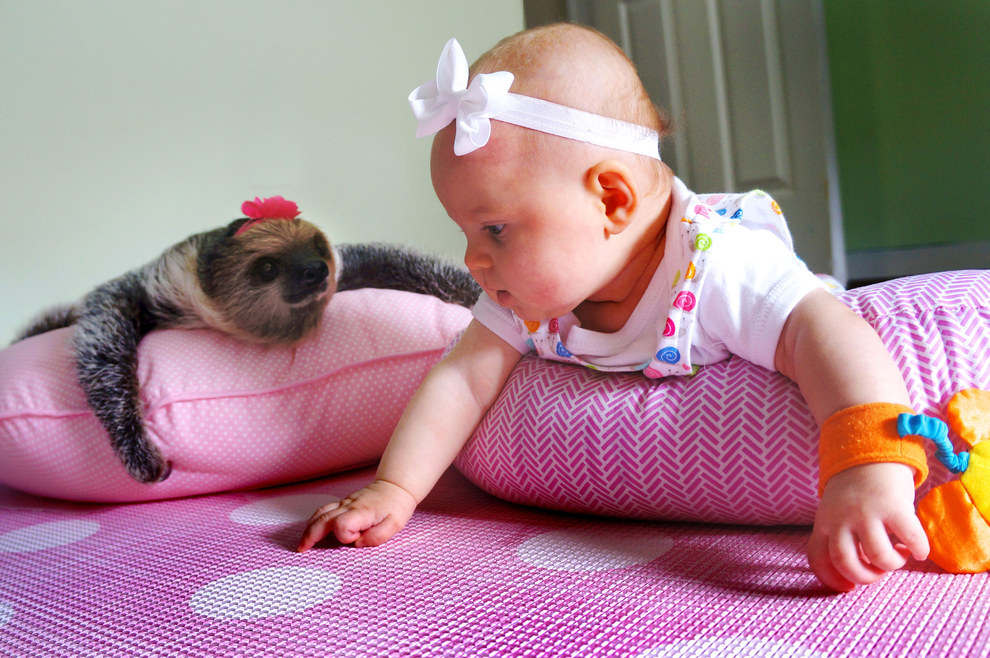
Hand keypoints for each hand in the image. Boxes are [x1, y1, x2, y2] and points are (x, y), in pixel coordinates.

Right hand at [296, 479, 416, 551]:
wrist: (395, 487)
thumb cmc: (395, 507)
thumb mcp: (395, 525)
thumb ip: (378, 536)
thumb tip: (358, 543)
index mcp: (361, 512)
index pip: (342, 525)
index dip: (345, 536)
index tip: (357, 539)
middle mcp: (349, 506)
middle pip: (323, 519)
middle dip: (311, 535)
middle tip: (301, 549)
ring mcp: (344, 503)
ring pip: (321, 513)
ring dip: (309, 528)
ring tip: (302, 543)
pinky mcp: (343, 503)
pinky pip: (324, 510)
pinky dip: (315, 520)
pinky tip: (311, 529)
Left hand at [807, 462, 928, 591]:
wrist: (871, 456)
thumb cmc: (855, 493)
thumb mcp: (835, 513)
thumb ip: (839, 538)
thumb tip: (853, 575)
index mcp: (823, 523)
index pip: (817, 558)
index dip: (832, 580)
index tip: (848, 588)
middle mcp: (841, 519)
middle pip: (845, 562)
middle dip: (865, 577)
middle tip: (878, 571)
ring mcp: (866, 512)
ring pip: (878, 556)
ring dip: (892, 563)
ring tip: (898, 553)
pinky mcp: (894, 507)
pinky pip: (910, 539)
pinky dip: (918, 550)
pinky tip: (918, 549)